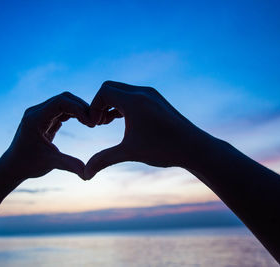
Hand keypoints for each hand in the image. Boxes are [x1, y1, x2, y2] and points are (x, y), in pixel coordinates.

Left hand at [1, 92, 90, 181]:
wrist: (13, 166)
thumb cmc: (28, 165)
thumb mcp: (50, 163)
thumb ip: (69, 165)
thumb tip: (87, 175)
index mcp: (35, 118)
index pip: (60, 102)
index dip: (79, 109)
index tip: (91, 122)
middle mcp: (36, 112)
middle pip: (63, 98)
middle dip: (81, 107)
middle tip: (96, 121)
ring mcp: (40, 113)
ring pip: (64, 102)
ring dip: (79, 110)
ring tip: (92, 122)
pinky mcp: (44, 118)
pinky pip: (61, 110)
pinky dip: (74, 114)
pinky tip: (85, 122)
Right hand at [84, 81, 212, 178]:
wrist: (195, 148)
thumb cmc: (164, 149)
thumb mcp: (130, 153)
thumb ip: (104, 159)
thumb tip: (85, 174)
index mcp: (135, 101)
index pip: (103, 92)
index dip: (93, 107)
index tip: (94, 126)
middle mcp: (142, 92)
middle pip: (110, 87)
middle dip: (99, 104)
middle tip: (98, 124)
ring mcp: (150, 94)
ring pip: (121, 90)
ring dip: (110, 104)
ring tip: (106, 123)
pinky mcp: (156, 98)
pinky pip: (131, 94)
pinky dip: (121, 104)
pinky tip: (120, 120)